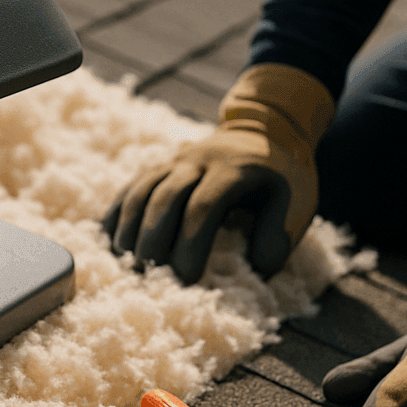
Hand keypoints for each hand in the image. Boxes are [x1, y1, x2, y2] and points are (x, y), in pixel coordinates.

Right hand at [103, 64, 332, 283]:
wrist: (267, 127)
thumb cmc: (283, 175)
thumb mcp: (296, 198)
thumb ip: (278, 233)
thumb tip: (257, 271)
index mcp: (233, 170)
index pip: (203, 207)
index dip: (190, 244)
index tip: (186, 278)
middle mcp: (197, 161)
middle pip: (164, 199)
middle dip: (153, 240)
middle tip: (150, 275)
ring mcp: (173, 161)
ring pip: (141, 191)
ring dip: (129, 228)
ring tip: (127, 262)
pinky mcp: (159, 166)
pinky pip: (130, 188)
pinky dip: (116, 214)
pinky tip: (109, 241)